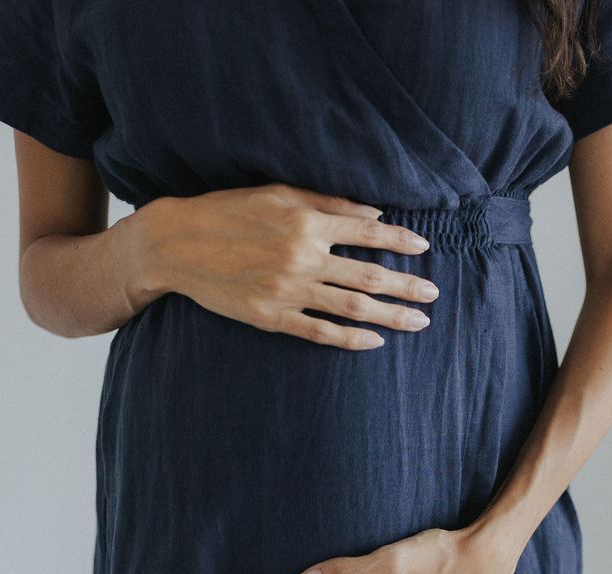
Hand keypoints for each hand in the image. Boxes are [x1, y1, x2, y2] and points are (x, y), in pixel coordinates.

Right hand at [135, 181, 438, 348]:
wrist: (178, 244)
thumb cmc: (229, 212)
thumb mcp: (277, 193)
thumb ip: (327, 203)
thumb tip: (374, 214)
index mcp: (305, 221)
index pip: (367, 232)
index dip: (400, 241)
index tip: (424, 248)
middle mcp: (302, 256)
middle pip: (368, 277)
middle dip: (406, 287)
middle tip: (433, 296)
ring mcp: (288, 290)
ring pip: (352, 308)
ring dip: (390, 317)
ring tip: (418, 322)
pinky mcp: (272, 317)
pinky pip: (320, 332)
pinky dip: (351, 339)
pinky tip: (375, 342)